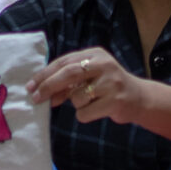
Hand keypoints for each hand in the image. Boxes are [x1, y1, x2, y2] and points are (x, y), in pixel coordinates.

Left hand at [26, 47, 147, 124]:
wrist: (139, 99)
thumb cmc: (107, 87)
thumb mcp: (89, 77)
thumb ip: (67, 81)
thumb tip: (40, 92)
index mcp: (95, 54)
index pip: (64, 62)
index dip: (45, 74)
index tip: (31, 85)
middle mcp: (104, 65)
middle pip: (68, 73)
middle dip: (48, 86)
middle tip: (35, 98)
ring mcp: (111, 83)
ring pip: (76, 97)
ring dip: (75, 104)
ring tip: (90, 102)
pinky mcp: (115, 101)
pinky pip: (85, 112)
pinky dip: (84, 115)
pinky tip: (97, 110)